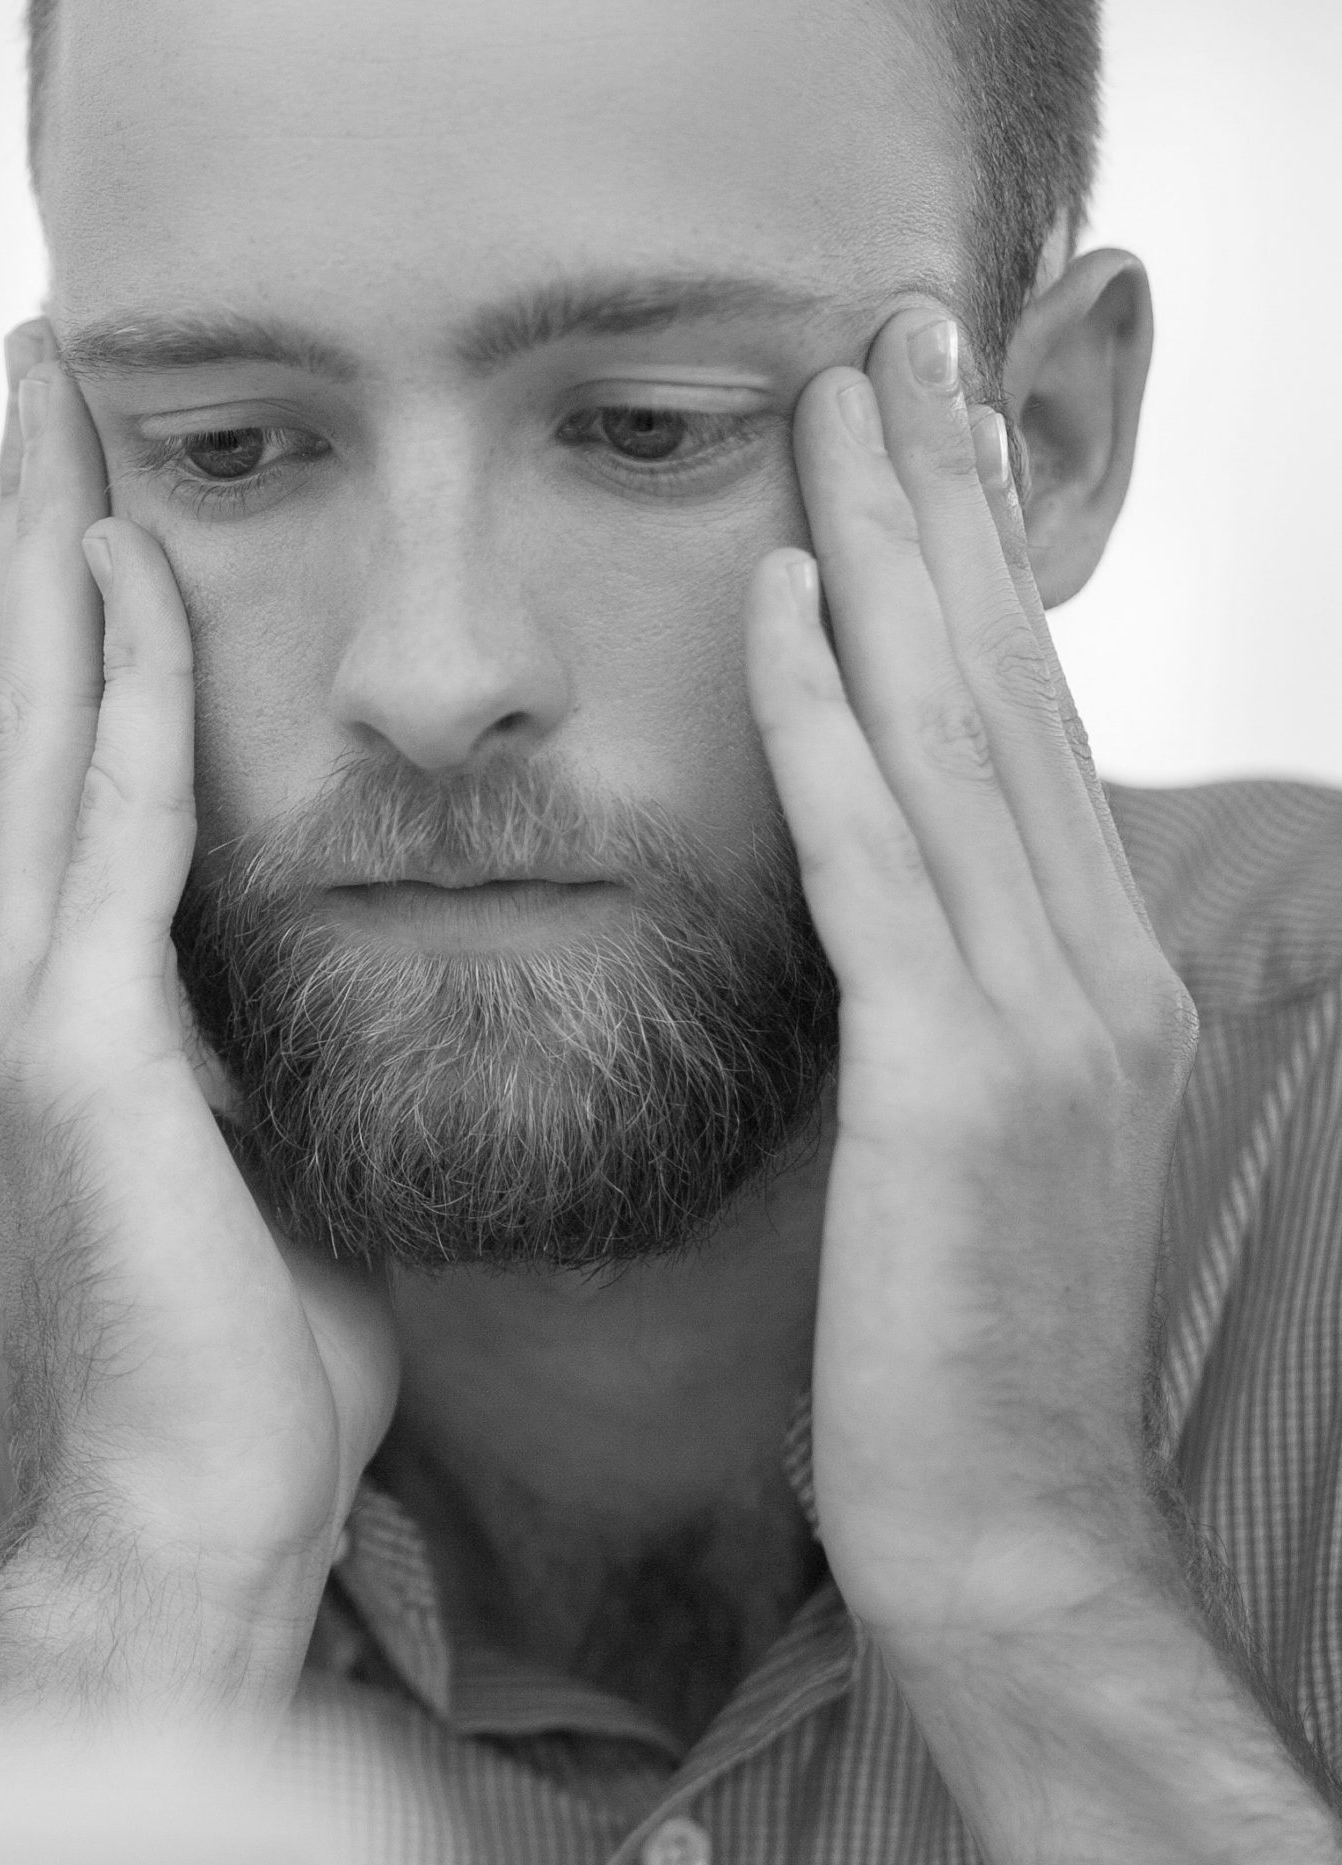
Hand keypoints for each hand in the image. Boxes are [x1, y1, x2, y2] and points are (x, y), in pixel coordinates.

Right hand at [0, 324, 398, 1716]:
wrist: (208, 1489)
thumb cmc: (255, 1331)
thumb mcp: (253, 1128)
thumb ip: (237, 1010)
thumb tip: (295, 929)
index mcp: (58, 986)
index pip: (51, 743)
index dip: (58, 588)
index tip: (89, 457)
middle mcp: (6, 974)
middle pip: (10, 693)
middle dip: (25, 517)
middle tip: (41, 356)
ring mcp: (18, 1009)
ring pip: (28, 729)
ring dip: (45, 556)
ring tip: (59, 405)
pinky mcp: (70, 1057)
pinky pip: (107, 838)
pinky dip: (115, 702)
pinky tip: (129, 579)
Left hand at [745, 297, 1197, 1665]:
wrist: (1002, 1535)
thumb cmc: (951, 1350)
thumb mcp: (961, 1144)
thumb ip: (943, 1004)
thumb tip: (885, 908)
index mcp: (1094, 974)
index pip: (1024, 722)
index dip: (969, 563)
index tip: (913, 427)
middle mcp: (1097, 964)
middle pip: (1007, 682)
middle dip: (942, 499)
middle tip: (887, 329)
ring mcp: (1046, 1020)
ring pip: (954, 734)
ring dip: (884, 555)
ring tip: (832, 398)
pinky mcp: (962, 1089)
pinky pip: (879, 868)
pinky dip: (821, 727)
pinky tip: (767, 606)